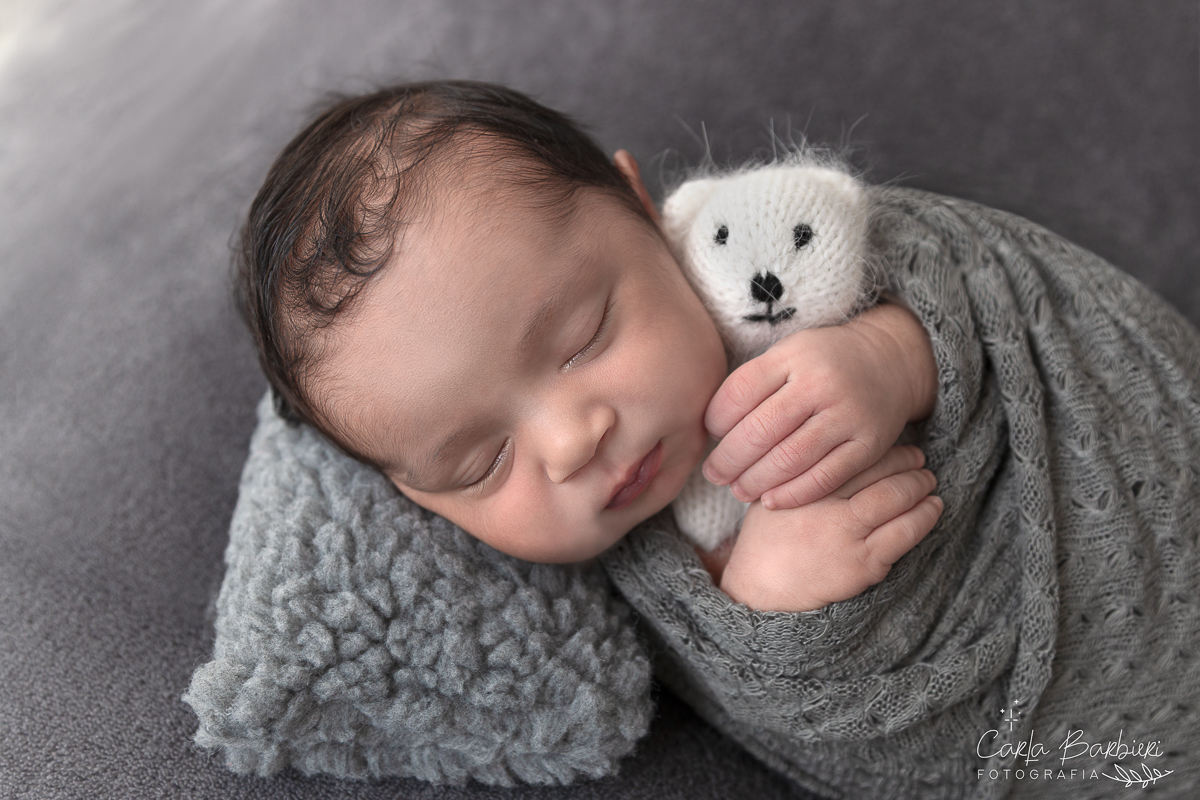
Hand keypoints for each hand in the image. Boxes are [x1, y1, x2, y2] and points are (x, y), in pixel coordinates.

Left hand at [703, 302, 936, 509]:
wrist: (889, 361)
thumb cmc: (823, 362)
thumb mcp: (788, 353)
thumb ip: (754, 381)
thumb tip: (711, 427)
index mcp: (794, 355)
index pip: (740, 392)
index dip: (716, 419)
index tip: (710, 433)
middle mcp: (821, 384)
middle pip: (759, 431)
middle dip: (728, 459)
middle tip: (713, 473)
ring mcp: (848, 416)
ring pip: (788, 460)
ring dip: (754, 481)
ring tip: (736, 489)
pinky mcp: (868, 446)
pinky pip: (823, 479)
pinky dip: (791, 494)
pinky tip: (770, 500)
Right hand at [718, 445, 941, 611]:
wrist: (761, 590)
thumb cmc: (766, 541)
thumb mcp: (770, 495)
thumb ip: (795, 473)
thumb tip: (831, 448)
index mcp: (802, 482)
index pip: (850, 452)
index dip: (878, 444)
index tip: (889, 442)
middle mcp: (824, 504)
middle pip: (877, 469)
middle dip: (906, 461)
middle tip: (919, 460)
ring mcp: (845, 534)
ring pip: (895, 497)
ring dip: (919, 486)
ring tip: (929, 482)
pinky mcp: (862, 563)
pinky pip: (904, 533)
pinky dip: (924, 517)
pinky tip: (932, 509)